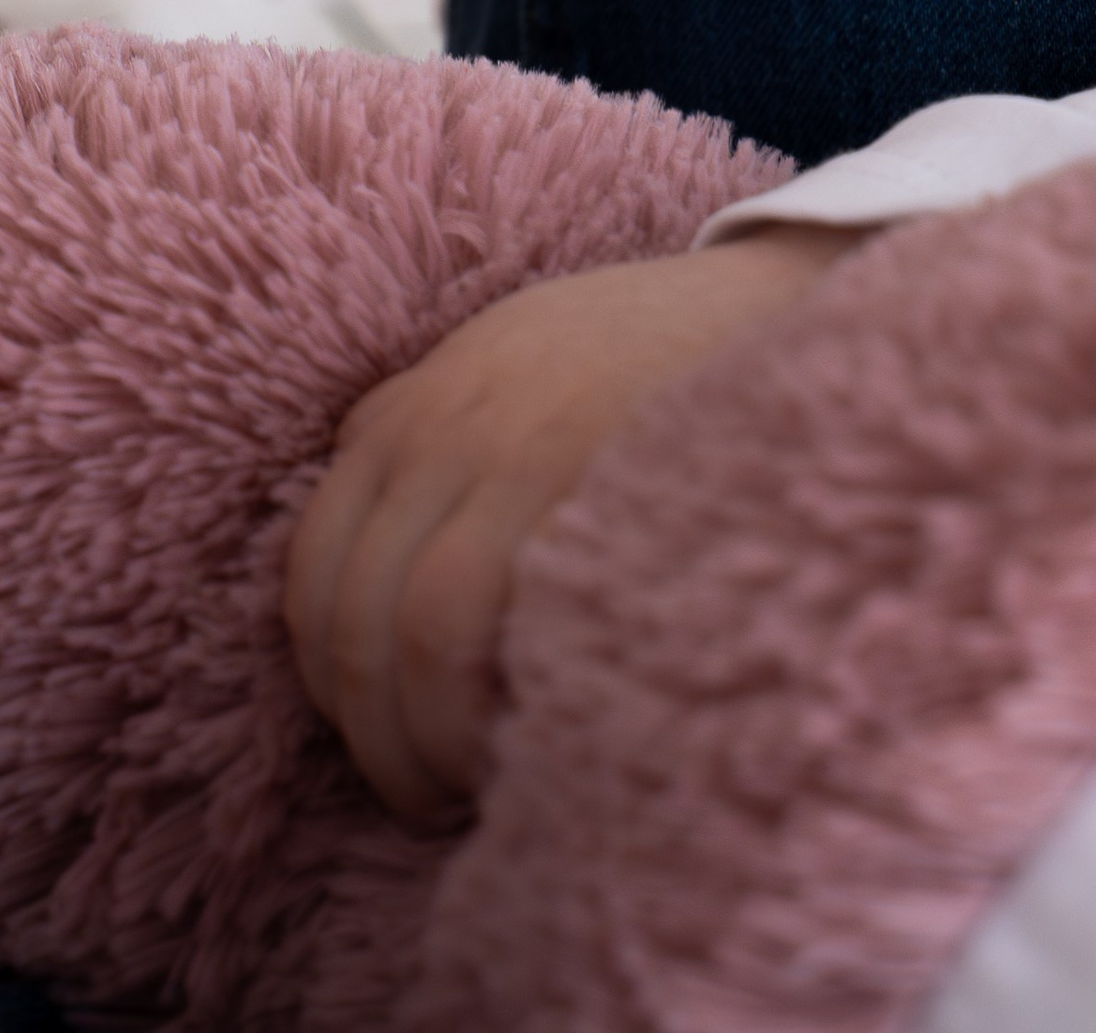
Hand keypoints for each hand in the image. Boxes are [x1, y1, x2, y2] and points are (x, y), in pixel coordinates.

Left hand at [284, 222, 856, 823]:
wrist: (781, 298)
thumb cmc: (648, 349)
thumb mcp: (511, 353)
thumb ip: (431, 424)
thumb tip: (356, 520)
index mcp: (413, 407)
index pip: (314, 575)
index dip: (336, 687)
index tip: (388, 742)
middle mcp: (440, 426)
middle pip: (352, 618)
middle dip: (379, 737)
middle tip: (433, 797)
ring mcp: (508, 452)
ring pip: (411, 632)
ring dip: (427, 739)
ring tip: (481, 788)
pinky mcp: (577, 485)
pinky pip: (480, 622)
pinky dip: (484, 705)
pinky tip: (530, 738)